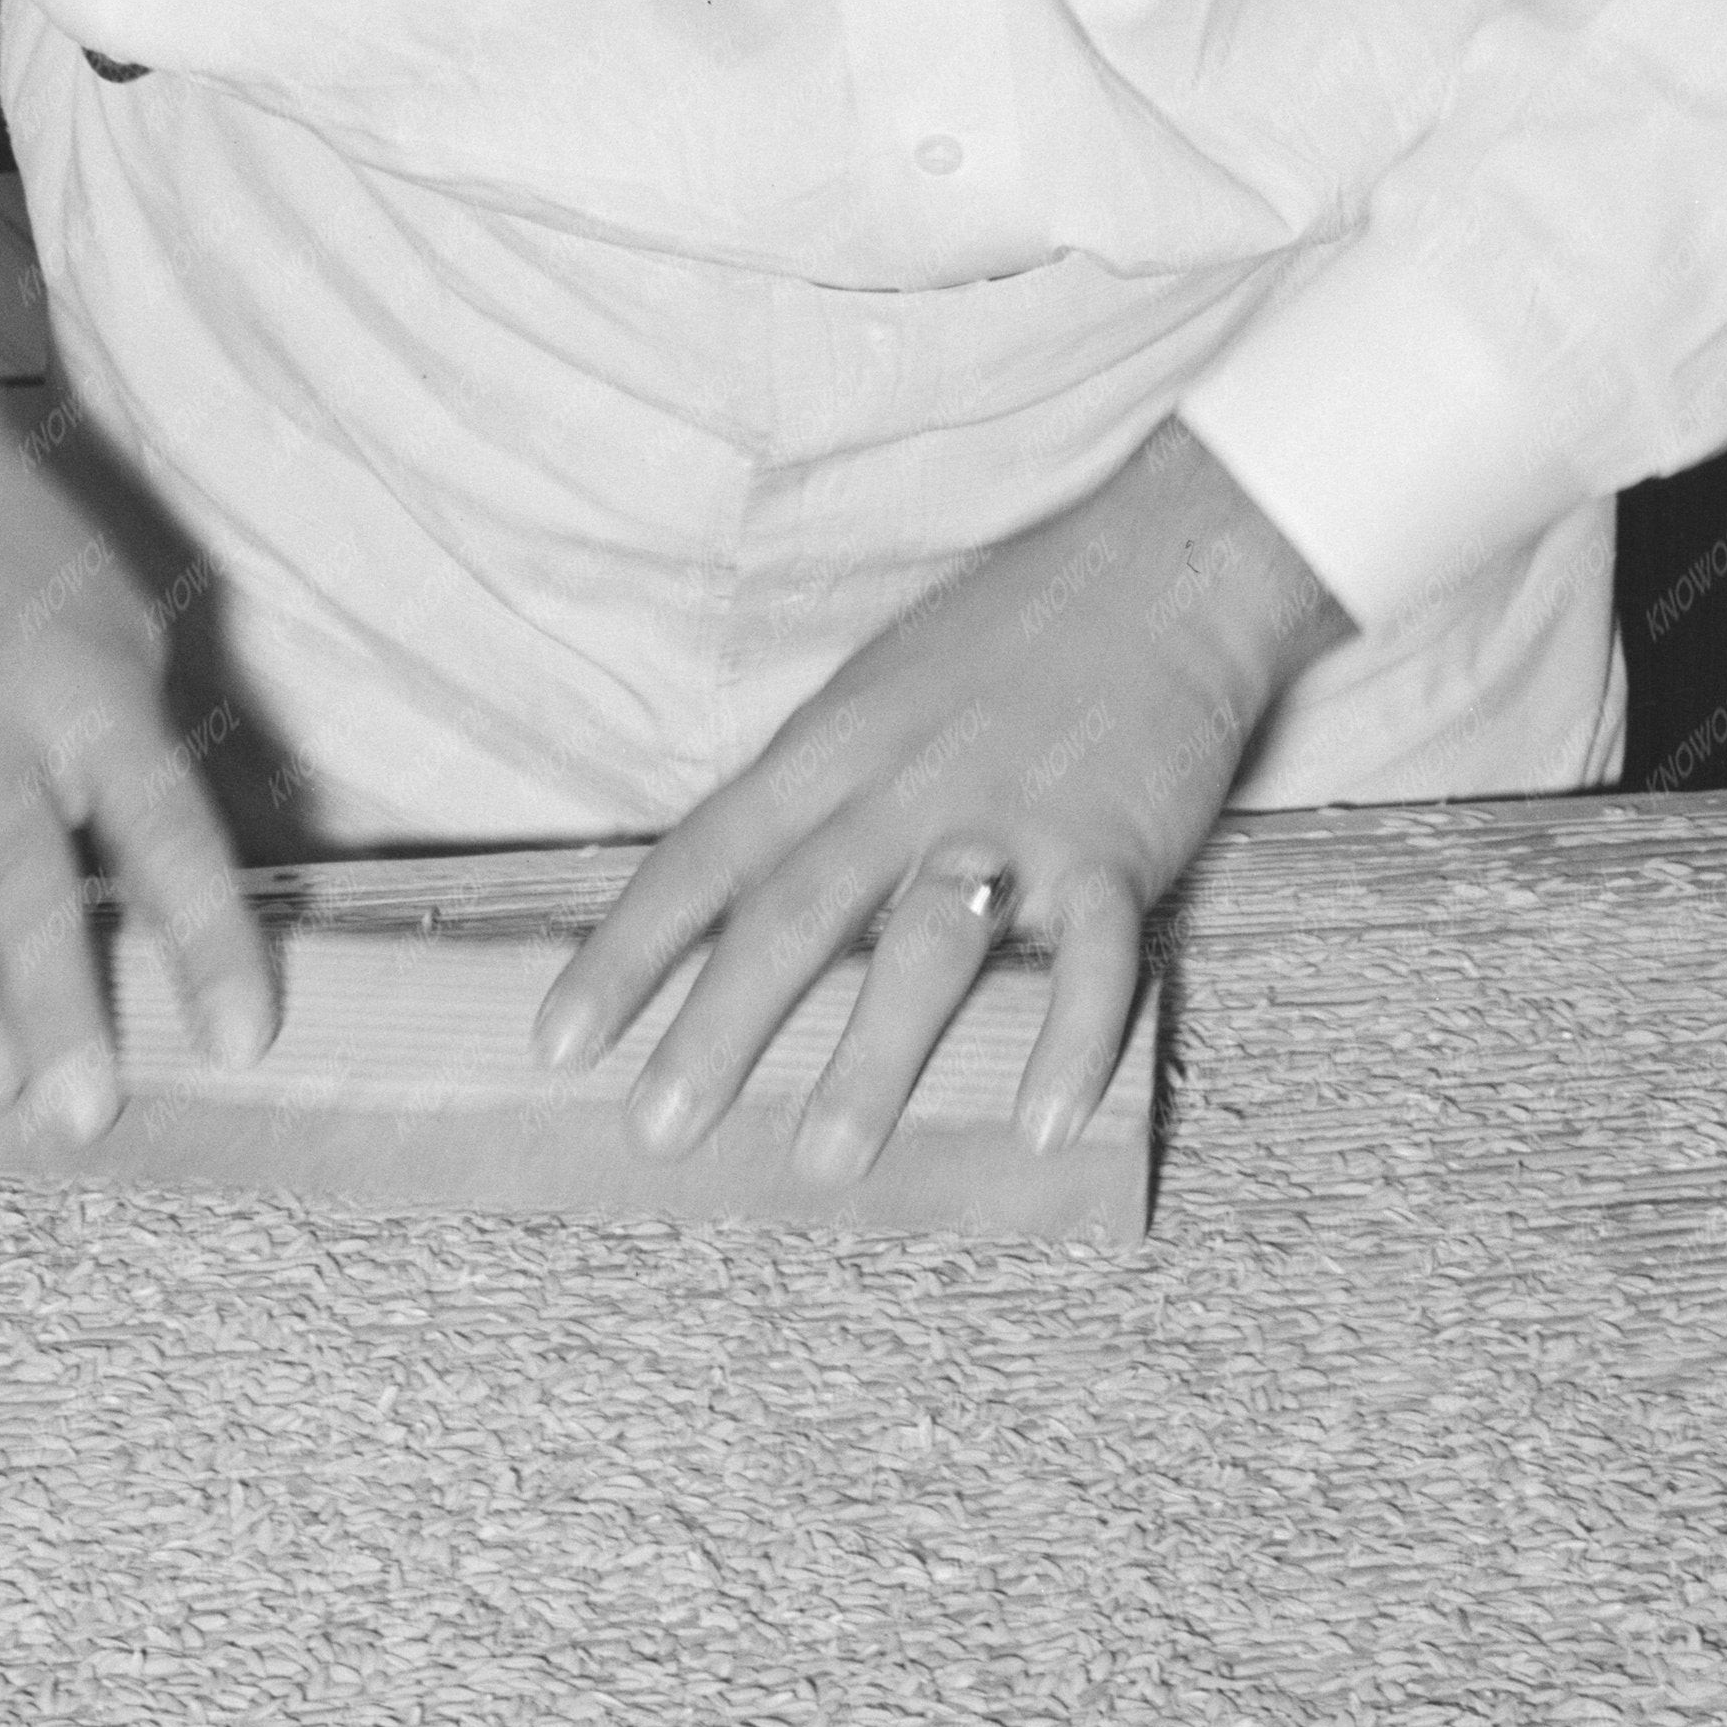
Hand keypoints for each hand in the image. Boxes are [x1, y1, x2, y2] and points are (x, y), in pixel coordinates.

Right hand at [0, 301, 271, 1137]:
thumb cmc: (33, 571)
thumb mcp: (130, 636)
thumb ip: (151, 759)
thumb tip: (219, 892)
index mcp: (94, 694)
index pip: (167, 832)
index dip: (207, 938)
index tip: (242, 1038)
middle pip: (28, 877)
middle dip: (59, 1002)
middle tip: (82, 1113)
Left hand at [537, 414, 1348, 1177]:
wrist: (1165, 569)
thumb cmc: (1008, 638)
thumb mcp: (875, 692)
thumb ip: (811, 792)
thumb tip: (731, 900)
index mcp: (834, 747)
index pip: (706, 857)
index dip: (628, 952)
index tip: (560, 1044)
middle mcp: (908, 786)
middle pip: (797, 914)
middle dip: (722, 1028)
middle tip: (658, 1131)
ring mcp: (1014, 819)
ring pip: (931, 944)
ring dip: (876, 1056)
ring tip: (825, 1157)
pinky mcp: (1116, 848)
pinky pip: (1097, 958)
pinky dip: (1072, 1042)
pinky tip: (1041, 1125)